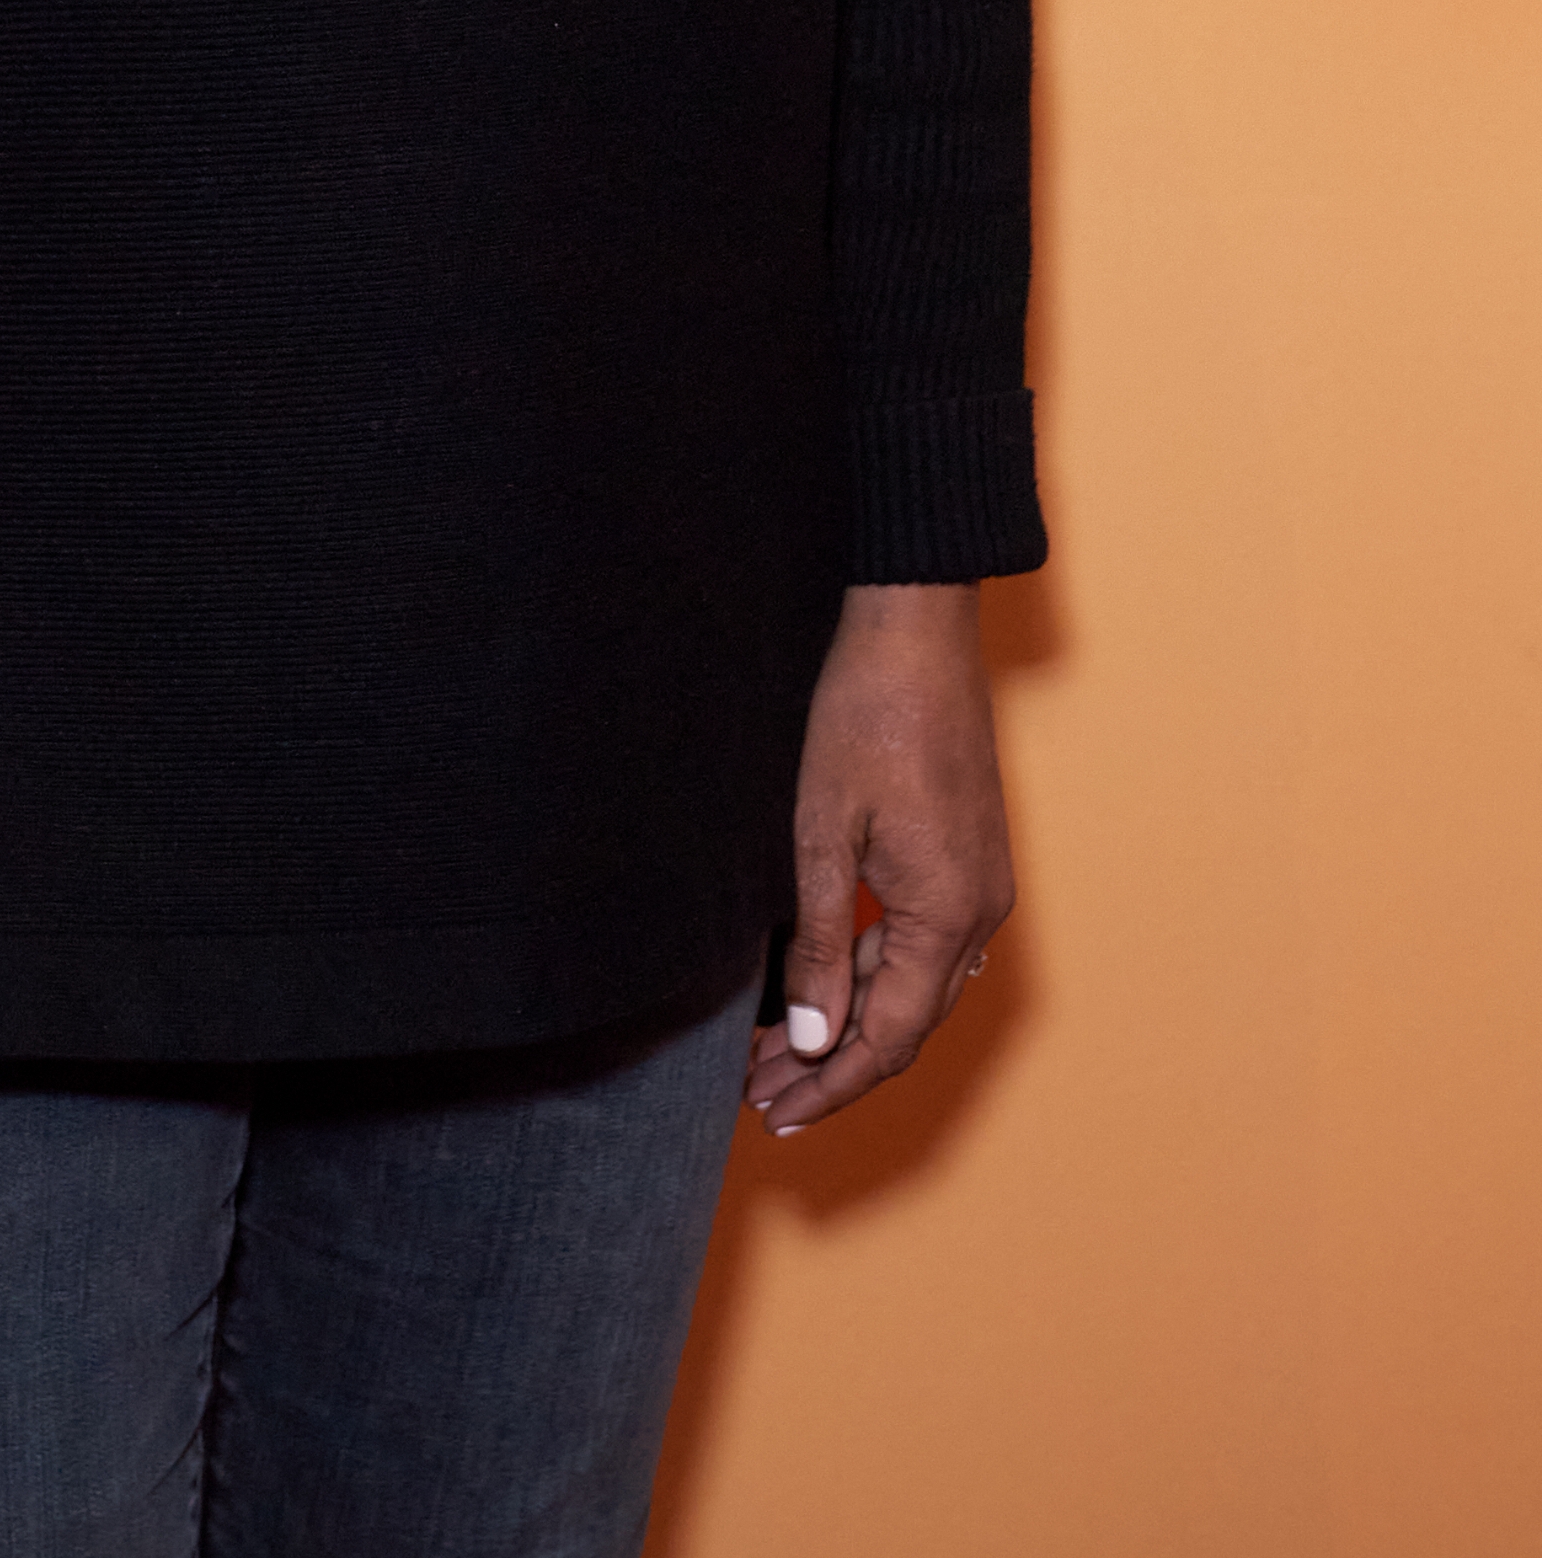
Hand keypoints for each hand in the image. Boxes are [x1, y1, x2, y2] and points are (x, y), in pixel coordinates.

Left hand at [747, 581, 1013, 1137]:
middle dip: (832, 1065)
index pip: (887, 1038)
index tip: (776, 1113)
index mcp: (948, 915)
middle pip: (905, 1024)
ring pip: (915, 987)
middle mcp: (979, 915)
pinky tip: (824, 989)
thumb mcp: (823, 834)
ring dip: (850, 1023)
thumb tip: (814, 1039)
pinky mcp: (970, 860)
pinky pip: (925, 945)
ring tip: (777, 1053)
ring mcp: (982, 887)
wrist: (917, 629)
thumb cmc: (864, 718)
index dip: (830, 1083)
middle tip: (761, 1095)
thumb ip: (818, 943)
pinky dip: (872, 976)